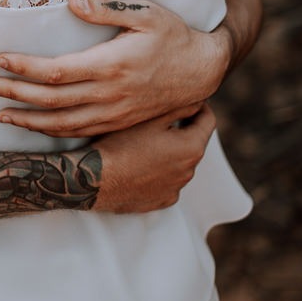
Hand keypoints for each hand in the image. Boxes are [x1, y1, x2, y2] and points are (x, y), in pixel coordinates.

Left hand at [0, 0, 229, 138]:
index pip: (55, 71)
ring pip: (59, 123)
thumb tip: (73, 2)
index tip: (0, 59)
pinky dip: (50, 131)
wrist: (200, 71)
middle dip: (13, 93)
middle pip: (49, 100)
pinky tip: (35, 125)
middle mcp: (108, 94)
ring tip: (1, 113)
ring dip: (26, 120)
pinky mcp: (117, 123)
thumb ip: (108, 9)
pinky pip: (77, 131)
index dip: (23, 67)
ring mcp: (112, 113)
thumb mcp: (147, 14)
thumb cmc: (173, 36)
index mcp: (110, 65)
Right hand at [91, 103, 215, 212]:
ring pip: (180, 163)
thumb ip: (180, 106)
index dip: (200, 107)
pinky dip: (161, 172)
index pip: (208, 120)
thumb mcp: (151, 118)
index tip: (189, 100)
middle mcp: (189, 171)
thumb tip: (198, 99)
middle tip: (162, 119)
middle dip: (183, 129)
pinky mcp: (161, 201)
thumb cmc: (121, 144)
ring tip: (147, 142)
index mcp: (192, 148)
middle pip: (194, 142)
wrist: (93, 179)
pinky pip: (168, 182)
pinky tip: (142, 164)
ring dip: (172, 151)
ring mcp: (175, 189)